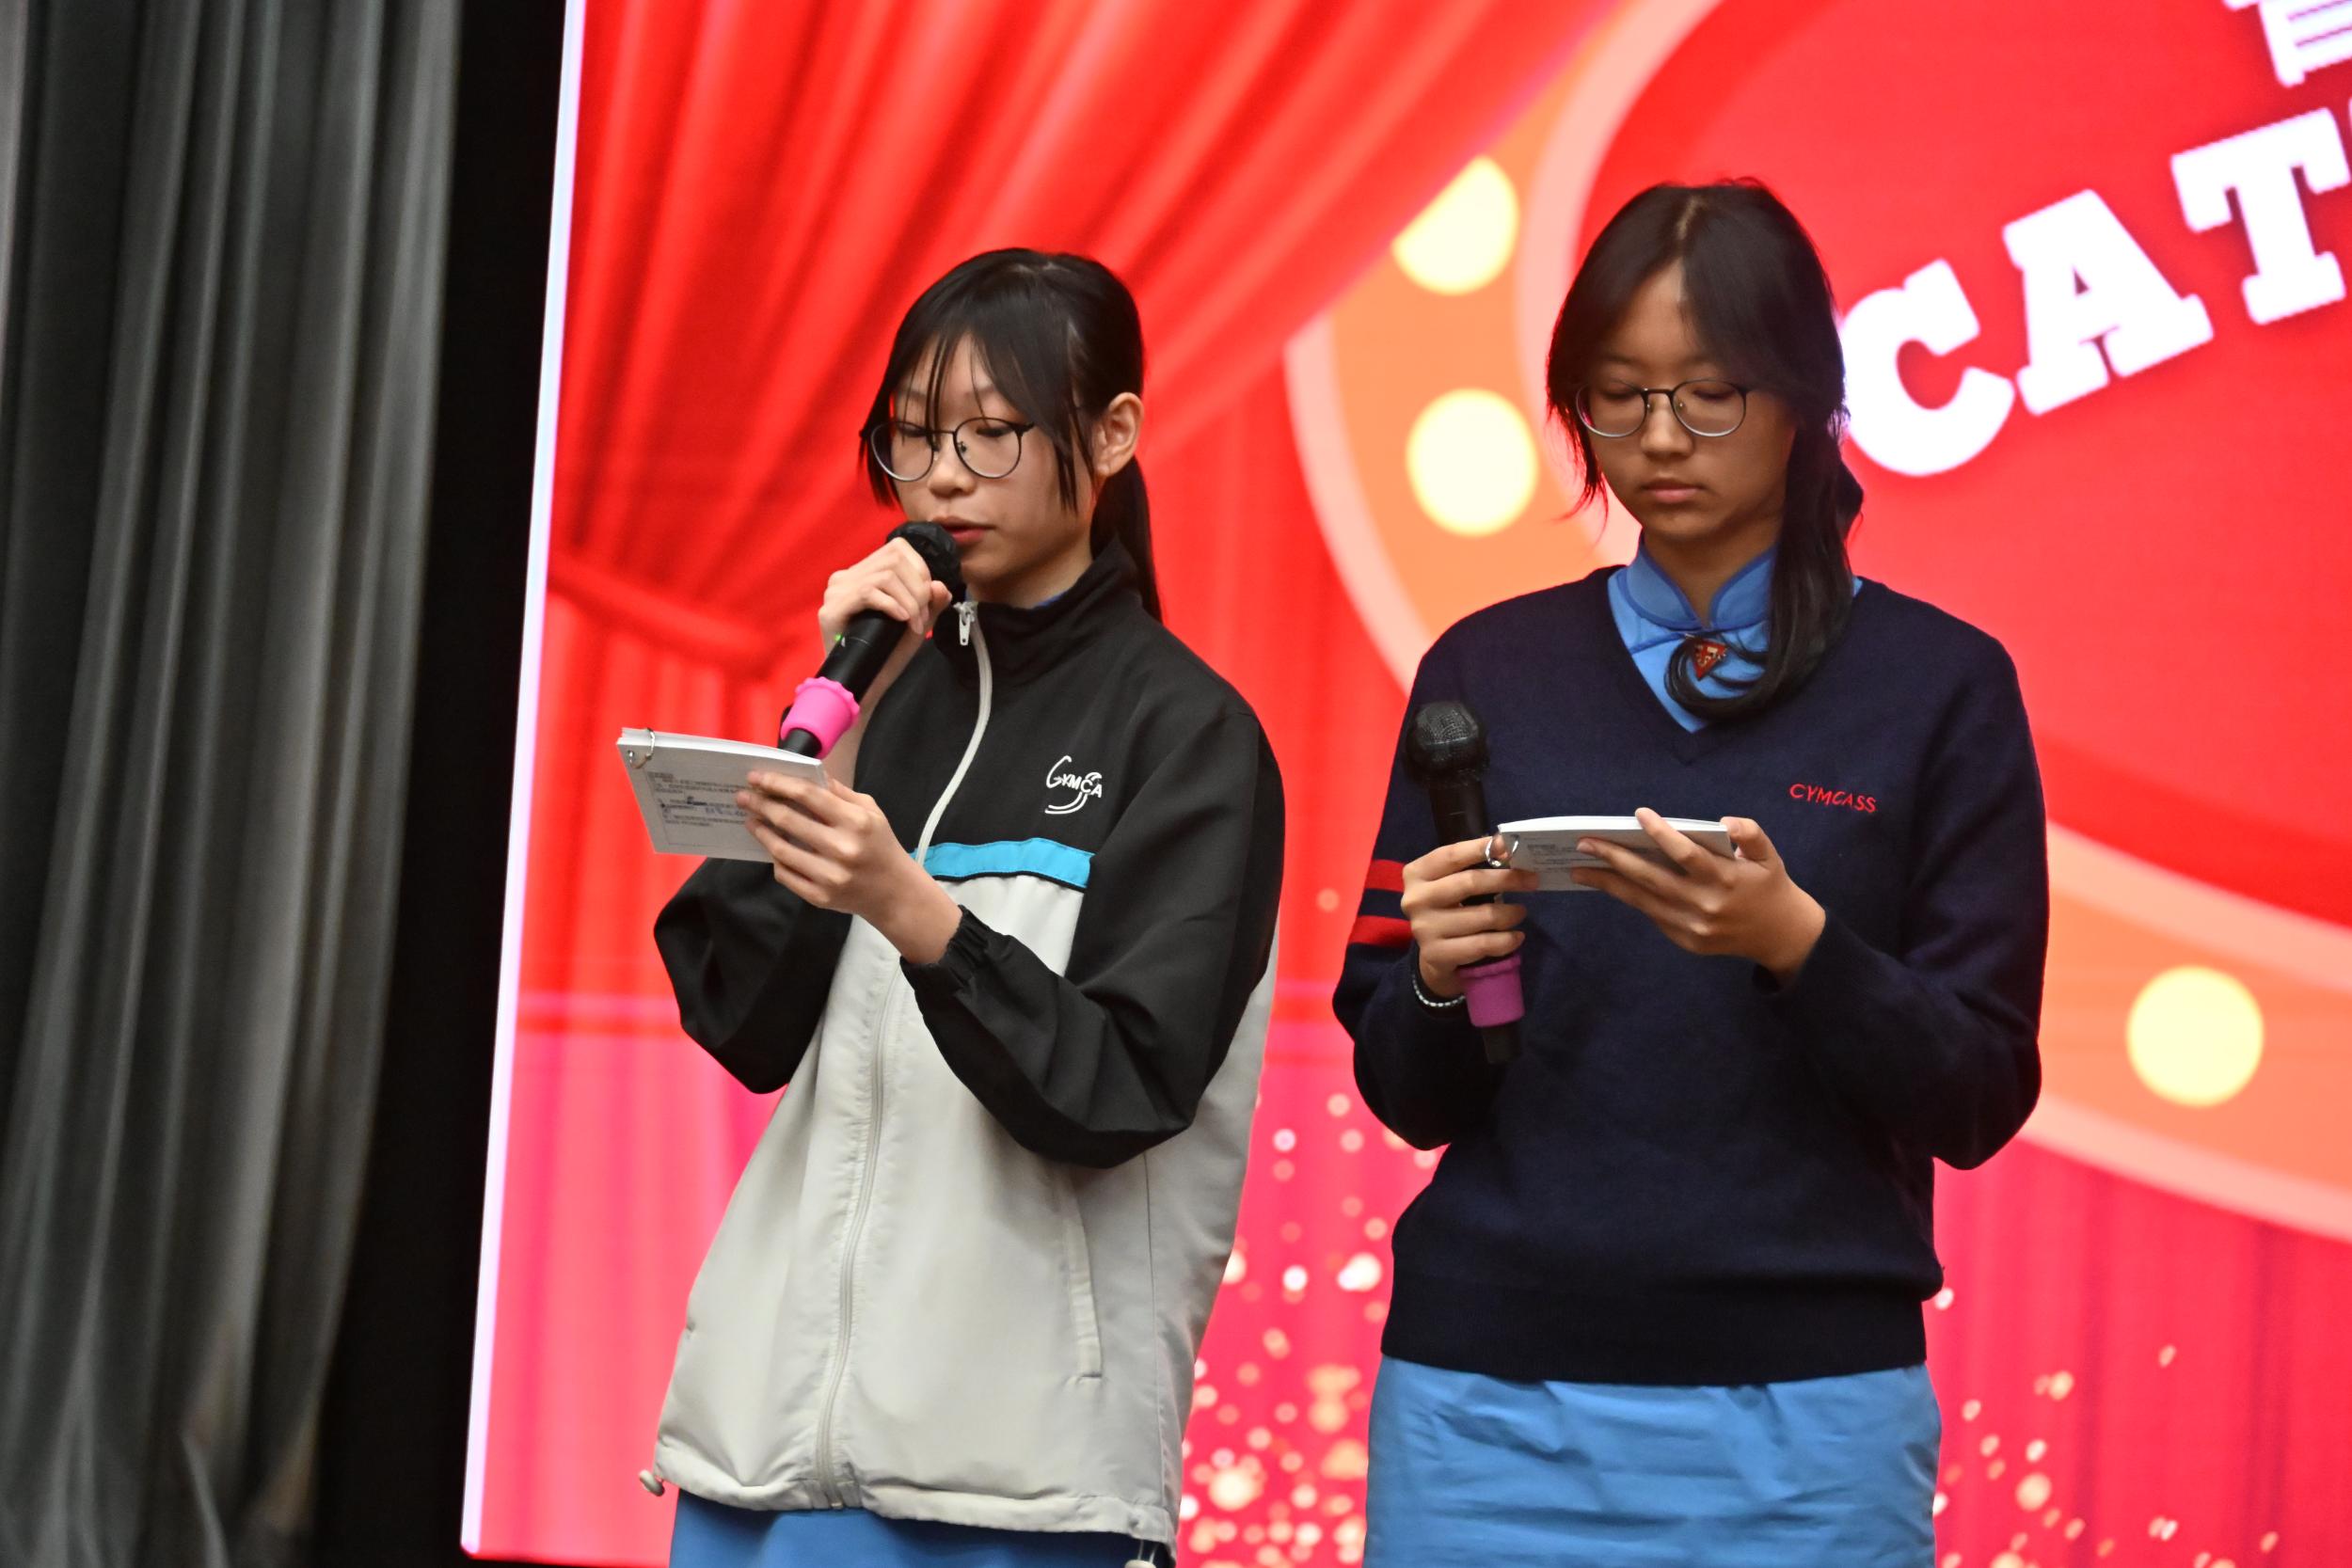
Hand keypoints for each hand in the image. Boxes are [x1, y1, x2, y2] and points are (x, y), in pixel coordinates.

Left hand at [738, 770, 962, 961]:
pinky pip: (785, 875)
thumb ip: (838, 792)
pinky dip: (775, 859)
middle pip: (788, 820)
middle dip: (761, 804)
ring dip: (762, 832)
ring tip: (752, 821)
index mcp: (856, 821)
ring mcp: (830, 876)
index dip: (777, 783)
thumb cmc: (880, 845)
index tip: (756, 777)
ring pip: (781, 850)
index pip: (807, 795)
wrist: (894, 892)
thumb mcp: (870, 811)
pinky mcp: (820, 897)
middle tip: (745, 797)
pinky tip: (772, 848)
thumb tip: (805, 774)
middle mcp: (842, 848)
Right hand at [820, 538, 955, 708]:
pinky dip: (892, 604)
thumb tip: (940, 585)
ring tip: (913, 624)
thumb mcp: (917, 624)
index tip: (926, 600)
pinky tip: (902, 620)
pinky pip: (868, 592)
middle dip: (918, 588)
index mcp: (862, 574)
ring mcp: (835, 592)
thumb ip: (931, 603)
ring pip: (885, 576)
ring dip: (909, 600)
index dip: (920, 570)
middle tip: (921, 618)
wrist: (864, 687)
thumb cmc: (887, 655)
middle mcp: (845, 577)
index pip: (897, 549)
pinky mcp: (830, 610)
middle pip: (893, 560)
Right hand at [1400, 836, 1540, 999]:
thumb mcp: (1449, 883)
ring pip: (1482, 916)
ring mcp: (1425, 929)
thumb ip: (1470, 867)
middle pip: (1469, 882)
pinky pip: (1482, 944)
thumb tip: (1506, 850)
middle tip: (1531, 880)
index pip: (1450, 855)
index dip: (1480, 848)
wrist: (1433, 956)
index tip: (1507, 845)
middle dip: (1507, 879)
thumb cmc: (1447, 909)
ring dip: (1510, 913)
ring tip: (1520, 912)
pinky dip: (1506, 940)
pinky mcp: (1438, 954)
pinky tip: (1516, 937)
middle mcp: (1416, 900)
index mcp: (1417, 874)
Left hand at [1570, 809, 1824, 982]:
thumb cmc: (1770, 885)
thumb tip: (1725, 823)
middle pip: (1652, 879)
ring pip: (1643, 901)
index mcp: (1726, 879)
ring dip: (1609, 883)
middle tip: (1584, 843)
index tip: (1639, 814)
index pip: (1686, 854)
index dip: (1661, 833)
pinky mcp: (1686, 941)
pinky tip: (1609, 883)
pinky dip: (1630, 897)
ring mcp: (1693, 926)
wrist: (1782, 935)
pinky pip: (1652, 915)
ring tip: (1580, 868)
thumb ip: (1751, 833)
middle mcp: (1705, 905)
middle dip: (1615, 859)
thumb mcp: (1770, 855)